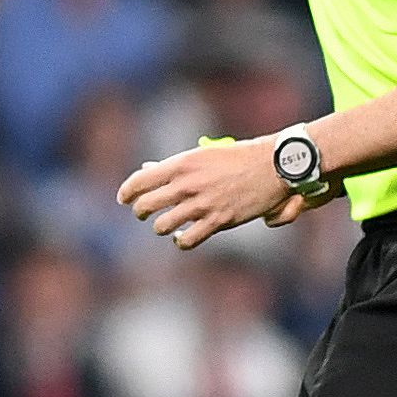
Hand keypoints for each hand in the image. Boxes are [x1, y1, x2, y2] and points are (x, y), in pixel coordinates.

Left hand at [118, 137, 313, 251]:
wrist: (273, 166)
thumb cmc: (237, 157)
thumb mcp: (202, 155)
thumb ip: (173, 165)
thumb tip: (147, 168)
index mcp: (181, 163)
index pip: (139, 181)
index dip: (127, 192)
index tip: (123, 198)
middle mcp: (187, 184)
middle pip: (144, 206)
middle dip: (141, 212)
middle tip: (144, 213)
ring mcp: (201, 204)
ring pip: (162, 226)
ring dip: (161, 227)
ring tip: (167, 225)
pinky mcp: (217, 221)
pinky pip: (186, 240)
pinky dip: (180, 241)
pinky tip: (182, 237)